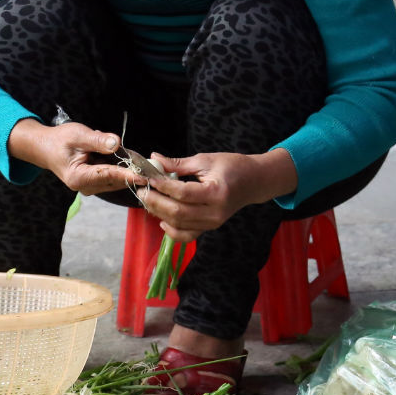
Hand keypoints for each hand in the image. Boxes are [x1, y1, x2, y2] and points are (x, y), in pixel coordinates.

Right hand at [6, 117, 143, 196]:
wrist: (47, 148)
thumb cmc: (60, 140)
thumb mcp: (78, 135)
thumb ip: (97, 140)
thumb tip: (116, 144)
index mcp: (78, 177)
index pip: (109, 176)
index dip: (128, 175)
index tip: (144, 176)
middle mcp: (86, 187)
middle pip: (116, 180)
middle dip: (132, 170)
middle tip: (147, 159)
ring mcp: (91, 187)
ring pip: (117, 179)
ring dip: (127, 168)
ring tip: (130, 154)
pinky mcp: (96, 184)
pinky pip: (114, 177)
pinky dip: (121, 167)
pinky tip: (122, 155)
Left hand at [140, 149, 297, 241]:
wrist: (254, 182)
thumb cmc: (232, 166)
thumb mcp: (205, 160)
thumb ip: (178, 164)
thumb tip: (154, 159)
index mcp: (217, 192)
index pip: (183, 193)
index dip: (162, 186)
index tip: (148, 177)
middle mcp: (215, 212)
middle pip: (178, 212)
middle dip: (156, 202)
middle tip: (142, 191)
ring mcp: (213, 223)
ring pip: (179, 224)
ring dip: (159, 213)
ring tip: (148, 200)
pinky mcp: (210, 228)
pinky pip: (187, 235)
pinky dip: (171, 231)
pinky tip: (161, 219)